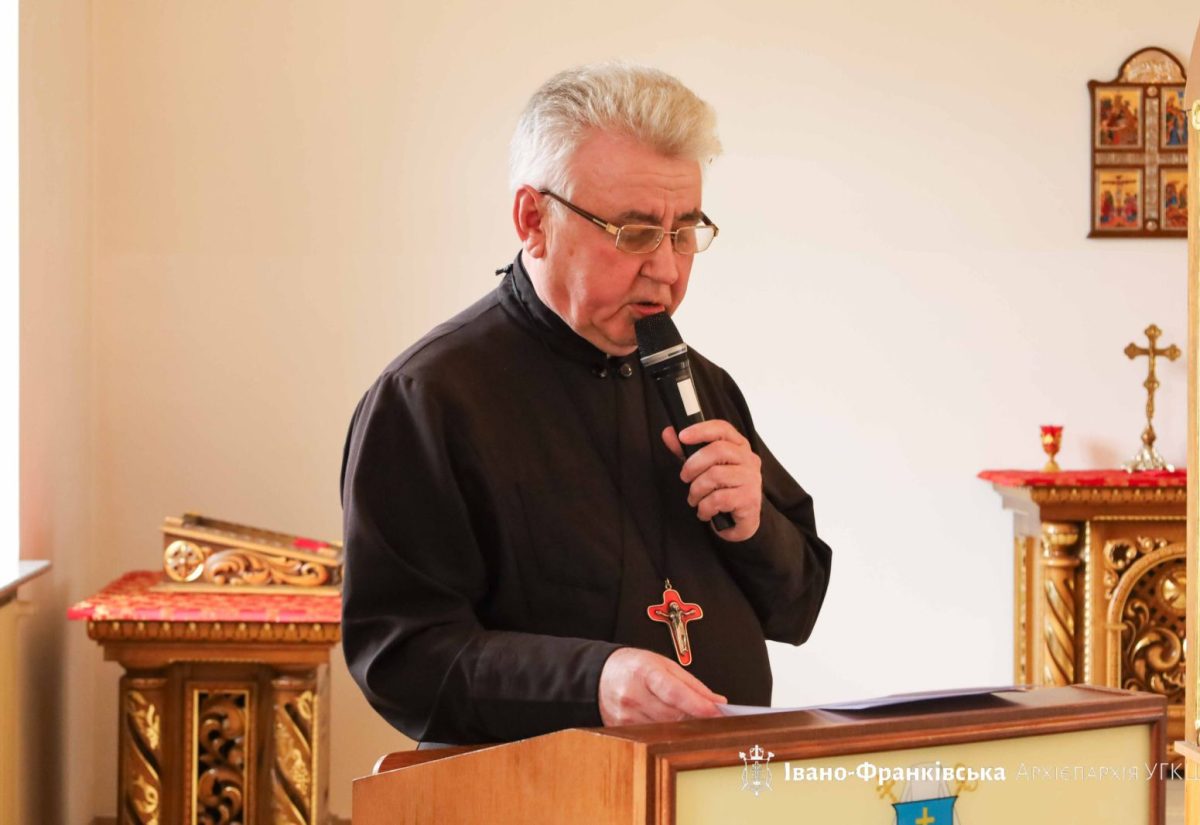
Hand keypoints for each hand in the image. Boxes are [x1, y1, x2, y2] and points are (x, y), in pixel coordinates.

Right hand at [598, 647, 726, 725]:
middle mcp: (632, 694)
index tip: (717, 712)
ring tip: (690, 720)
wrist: (600, 675)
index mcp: (644, 672)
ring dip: (682, 728)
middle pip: (672, 716)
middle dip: (695, 718)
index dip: (697, 705)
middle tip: (711, 719)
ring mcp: (625, 715)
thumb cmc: (634, 667)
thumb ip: (692, 684)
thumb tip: (716, 702)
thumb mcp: (663, 664)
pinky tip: (670, 726)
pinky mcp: (622, 730)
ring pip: (663, 730)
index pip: (674, 692)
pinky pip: (651, 736)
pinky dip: (666, 733)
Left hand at [662, 421, 761, 541]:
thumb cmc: (723, 490)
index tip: (682, 436)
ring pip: (716, 475)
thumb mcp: (703, 468)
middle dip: (693, 465)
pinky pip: (719, 499)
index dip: (701, 430)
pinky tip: (704, 512)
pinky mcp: (749, 499)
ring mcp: (751, 479)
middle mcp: (749, 459)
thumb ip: (687, 450)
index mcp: (738, 446)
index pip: (722, 428)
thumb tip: (668, 433)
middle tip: (684, 477)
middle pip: (718, 450)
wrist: (739, 522)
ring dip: (697, 490)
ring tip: (694, 499)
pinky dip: (705, 507)